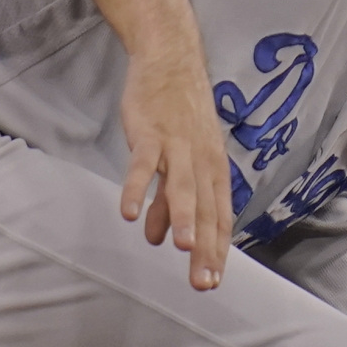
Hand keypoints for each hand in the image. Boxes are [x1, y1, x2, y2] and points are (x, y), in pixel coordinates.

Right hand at [117, 47, 235, 289]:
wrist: (170, 63)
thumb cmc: (179, 118)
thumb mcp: (183, 161)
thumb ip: (170, 203)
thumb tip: (161, 238)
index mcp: (214, 172)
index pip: (220, 218)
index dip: (217, 251)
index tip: (213, 281)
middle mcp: (202, 162)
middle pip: (205, 210)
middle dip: (204, 248)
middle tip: (201, 283)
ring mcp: (177, 147)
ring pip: (182, 187)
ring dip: (182, 218)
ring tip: (181, 250)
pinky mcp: (150, 133)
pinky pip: (143, 164)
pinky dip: (136, 188)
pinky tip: (127, 213)